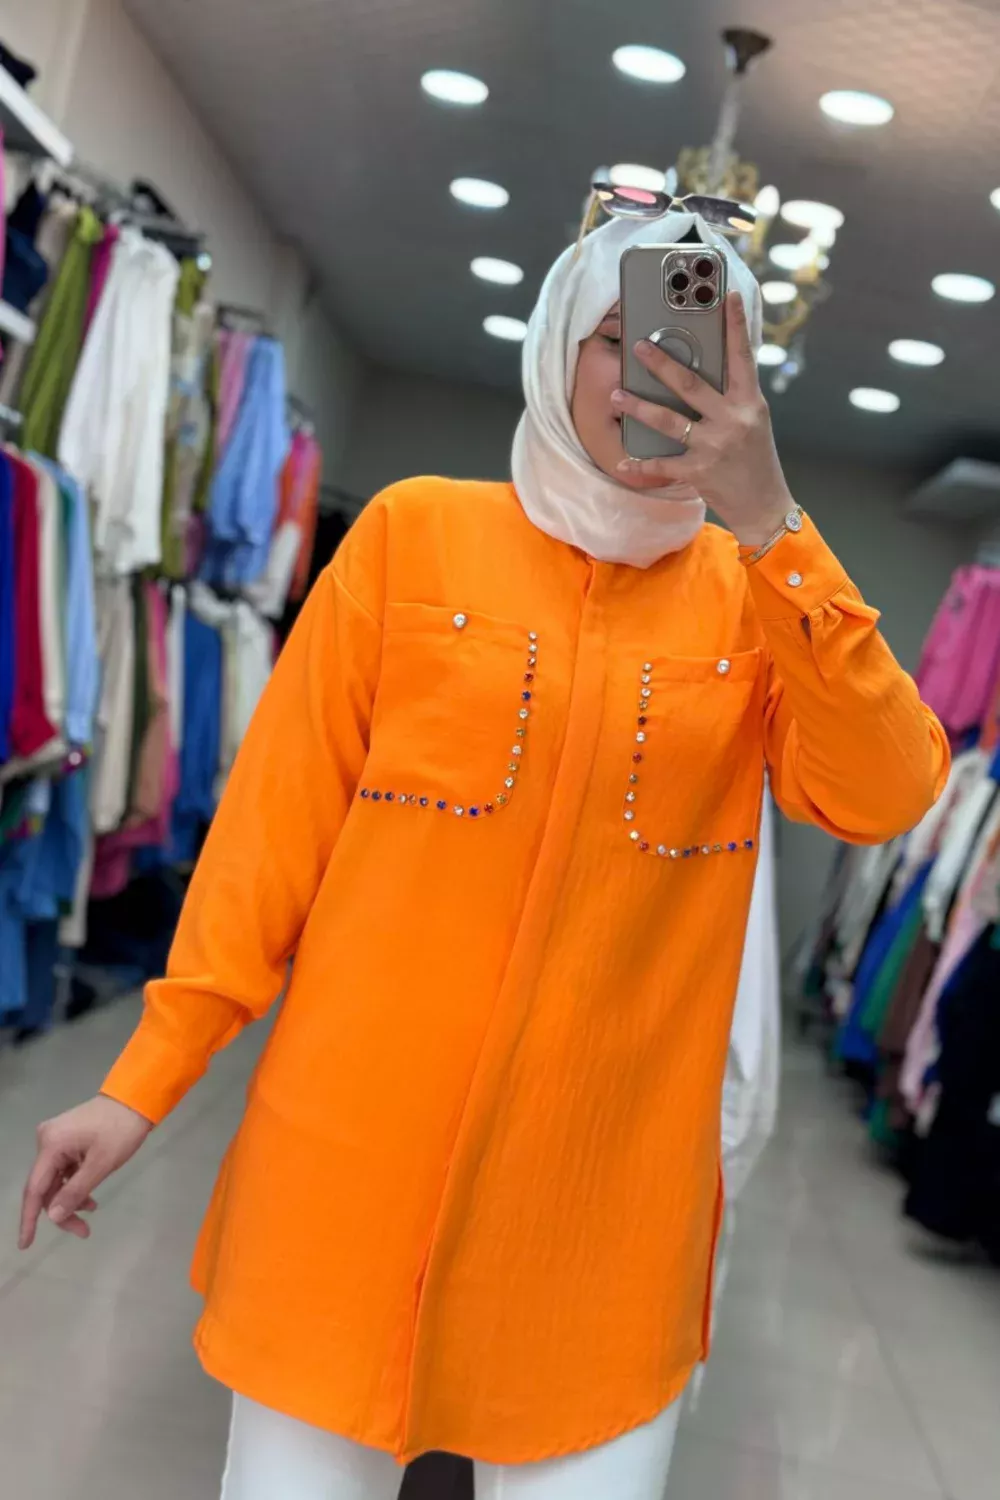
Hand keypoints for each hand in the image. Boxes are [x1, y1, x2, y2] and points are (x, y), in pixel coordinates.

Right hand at [19, 1095, 152, 1249]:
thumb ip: (75, 1191)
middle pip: (46, 1187)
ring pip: (55, 1180)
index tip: (25, 1245)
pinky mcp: (66, 1138)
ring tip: (92, 1209)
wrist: (136, 1099)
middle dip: (61, 1211)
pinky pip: (63, 1169)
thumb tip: (53, 1216)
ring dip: (70, 1198)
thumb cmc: (121, 1131)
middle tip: (83, 1231)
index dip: (29, 1219)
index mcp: (51, 1145)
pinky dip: (74, 1184)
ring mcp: (55, 1138)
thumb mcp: (101, 1164)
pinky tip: (89, 1196)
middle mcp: (46, 1140)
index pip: (34, 1189)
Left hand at [611, 292, 794, 547]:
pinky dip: (641, 464)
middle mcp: (732, 420)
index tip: (728, 296)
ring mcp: (714, 446)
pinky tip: (623, 460)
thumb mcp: (753, 420)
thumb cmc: (756, 458)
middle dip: (661, 363)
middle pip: (690, 384)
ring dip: (638, 406)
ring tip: (616, 394)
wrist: (765, 504)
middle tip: (638, 346)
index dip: (735, 325)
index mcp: (749, 402)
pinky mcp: (699, 472)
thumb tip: (699, 370)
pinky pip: (662, 465)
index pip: (742, 356)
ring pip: (669, 420)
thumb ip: (731, 397)